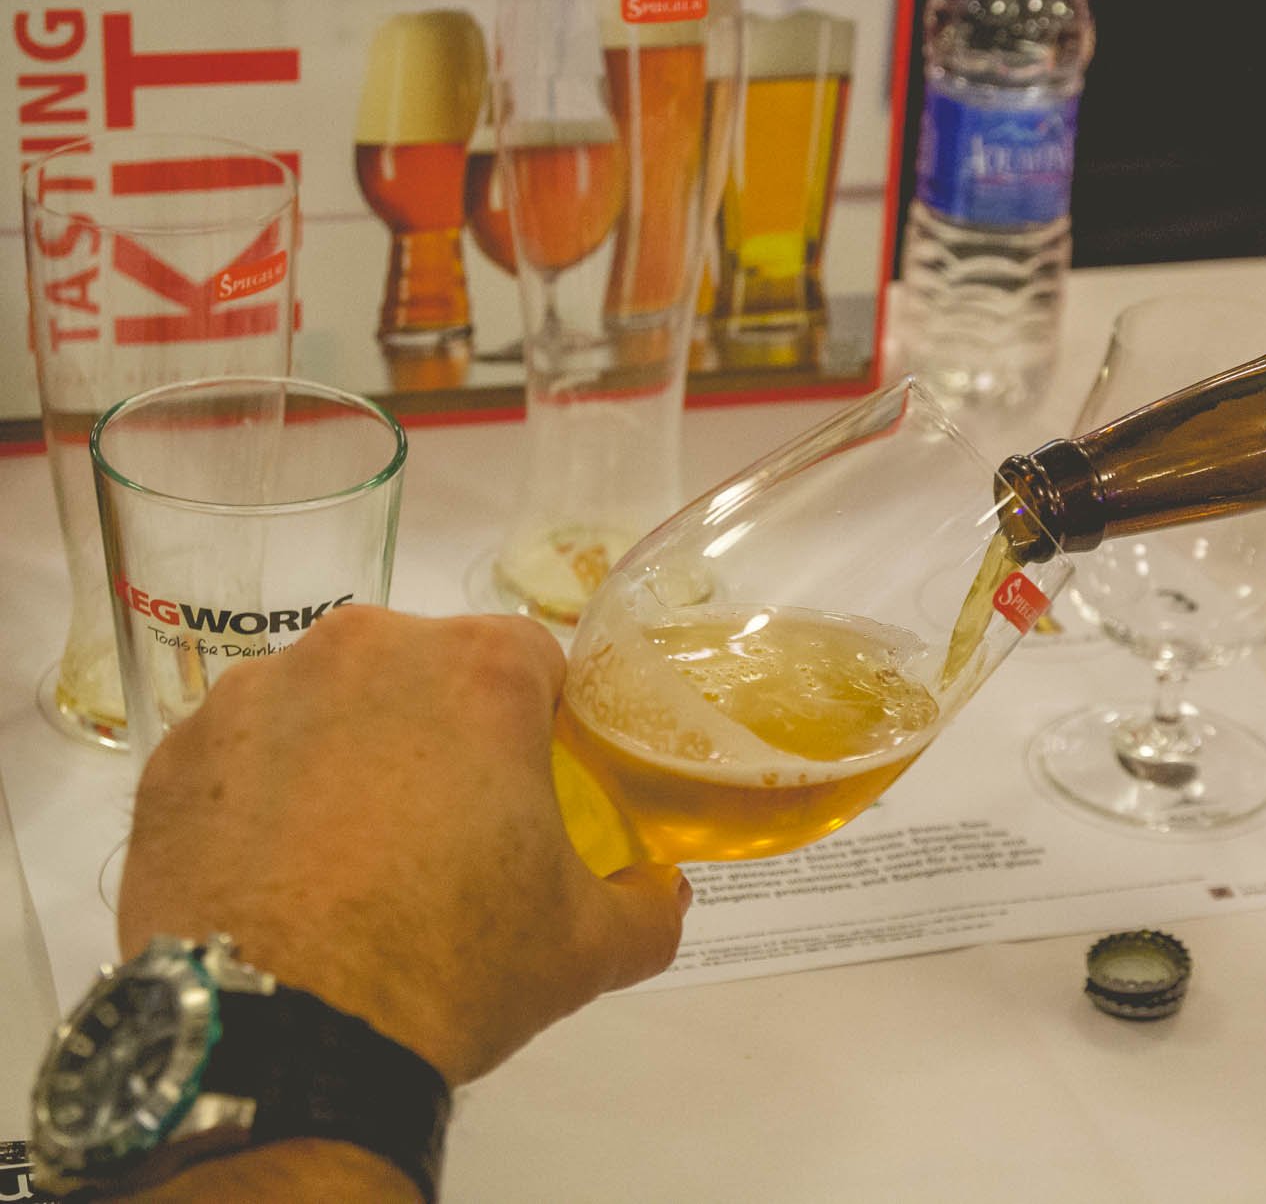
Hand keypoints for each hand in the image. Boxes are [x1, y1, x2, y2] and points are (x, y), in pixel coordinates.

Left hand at [117, 606, 690, 1086]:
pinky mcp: (175, 753)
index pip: (531, 659)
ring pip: (326, 705)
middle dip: (437, 732)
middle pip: (420, 671)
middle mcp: (363, 650)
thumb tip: (662, 890)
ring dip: (346, 755)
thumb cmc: (453, 968)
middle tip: (445, 829)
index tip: (530, 787)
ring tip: (350, 858)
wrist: (280, 1042)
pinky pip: (242, 753)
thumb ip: (649, 903)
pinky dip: (264, 794)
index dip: (539, 723)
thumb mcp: (587, 947)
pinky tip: (280, 872)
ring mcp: (256, 694)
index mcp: (478, 669)